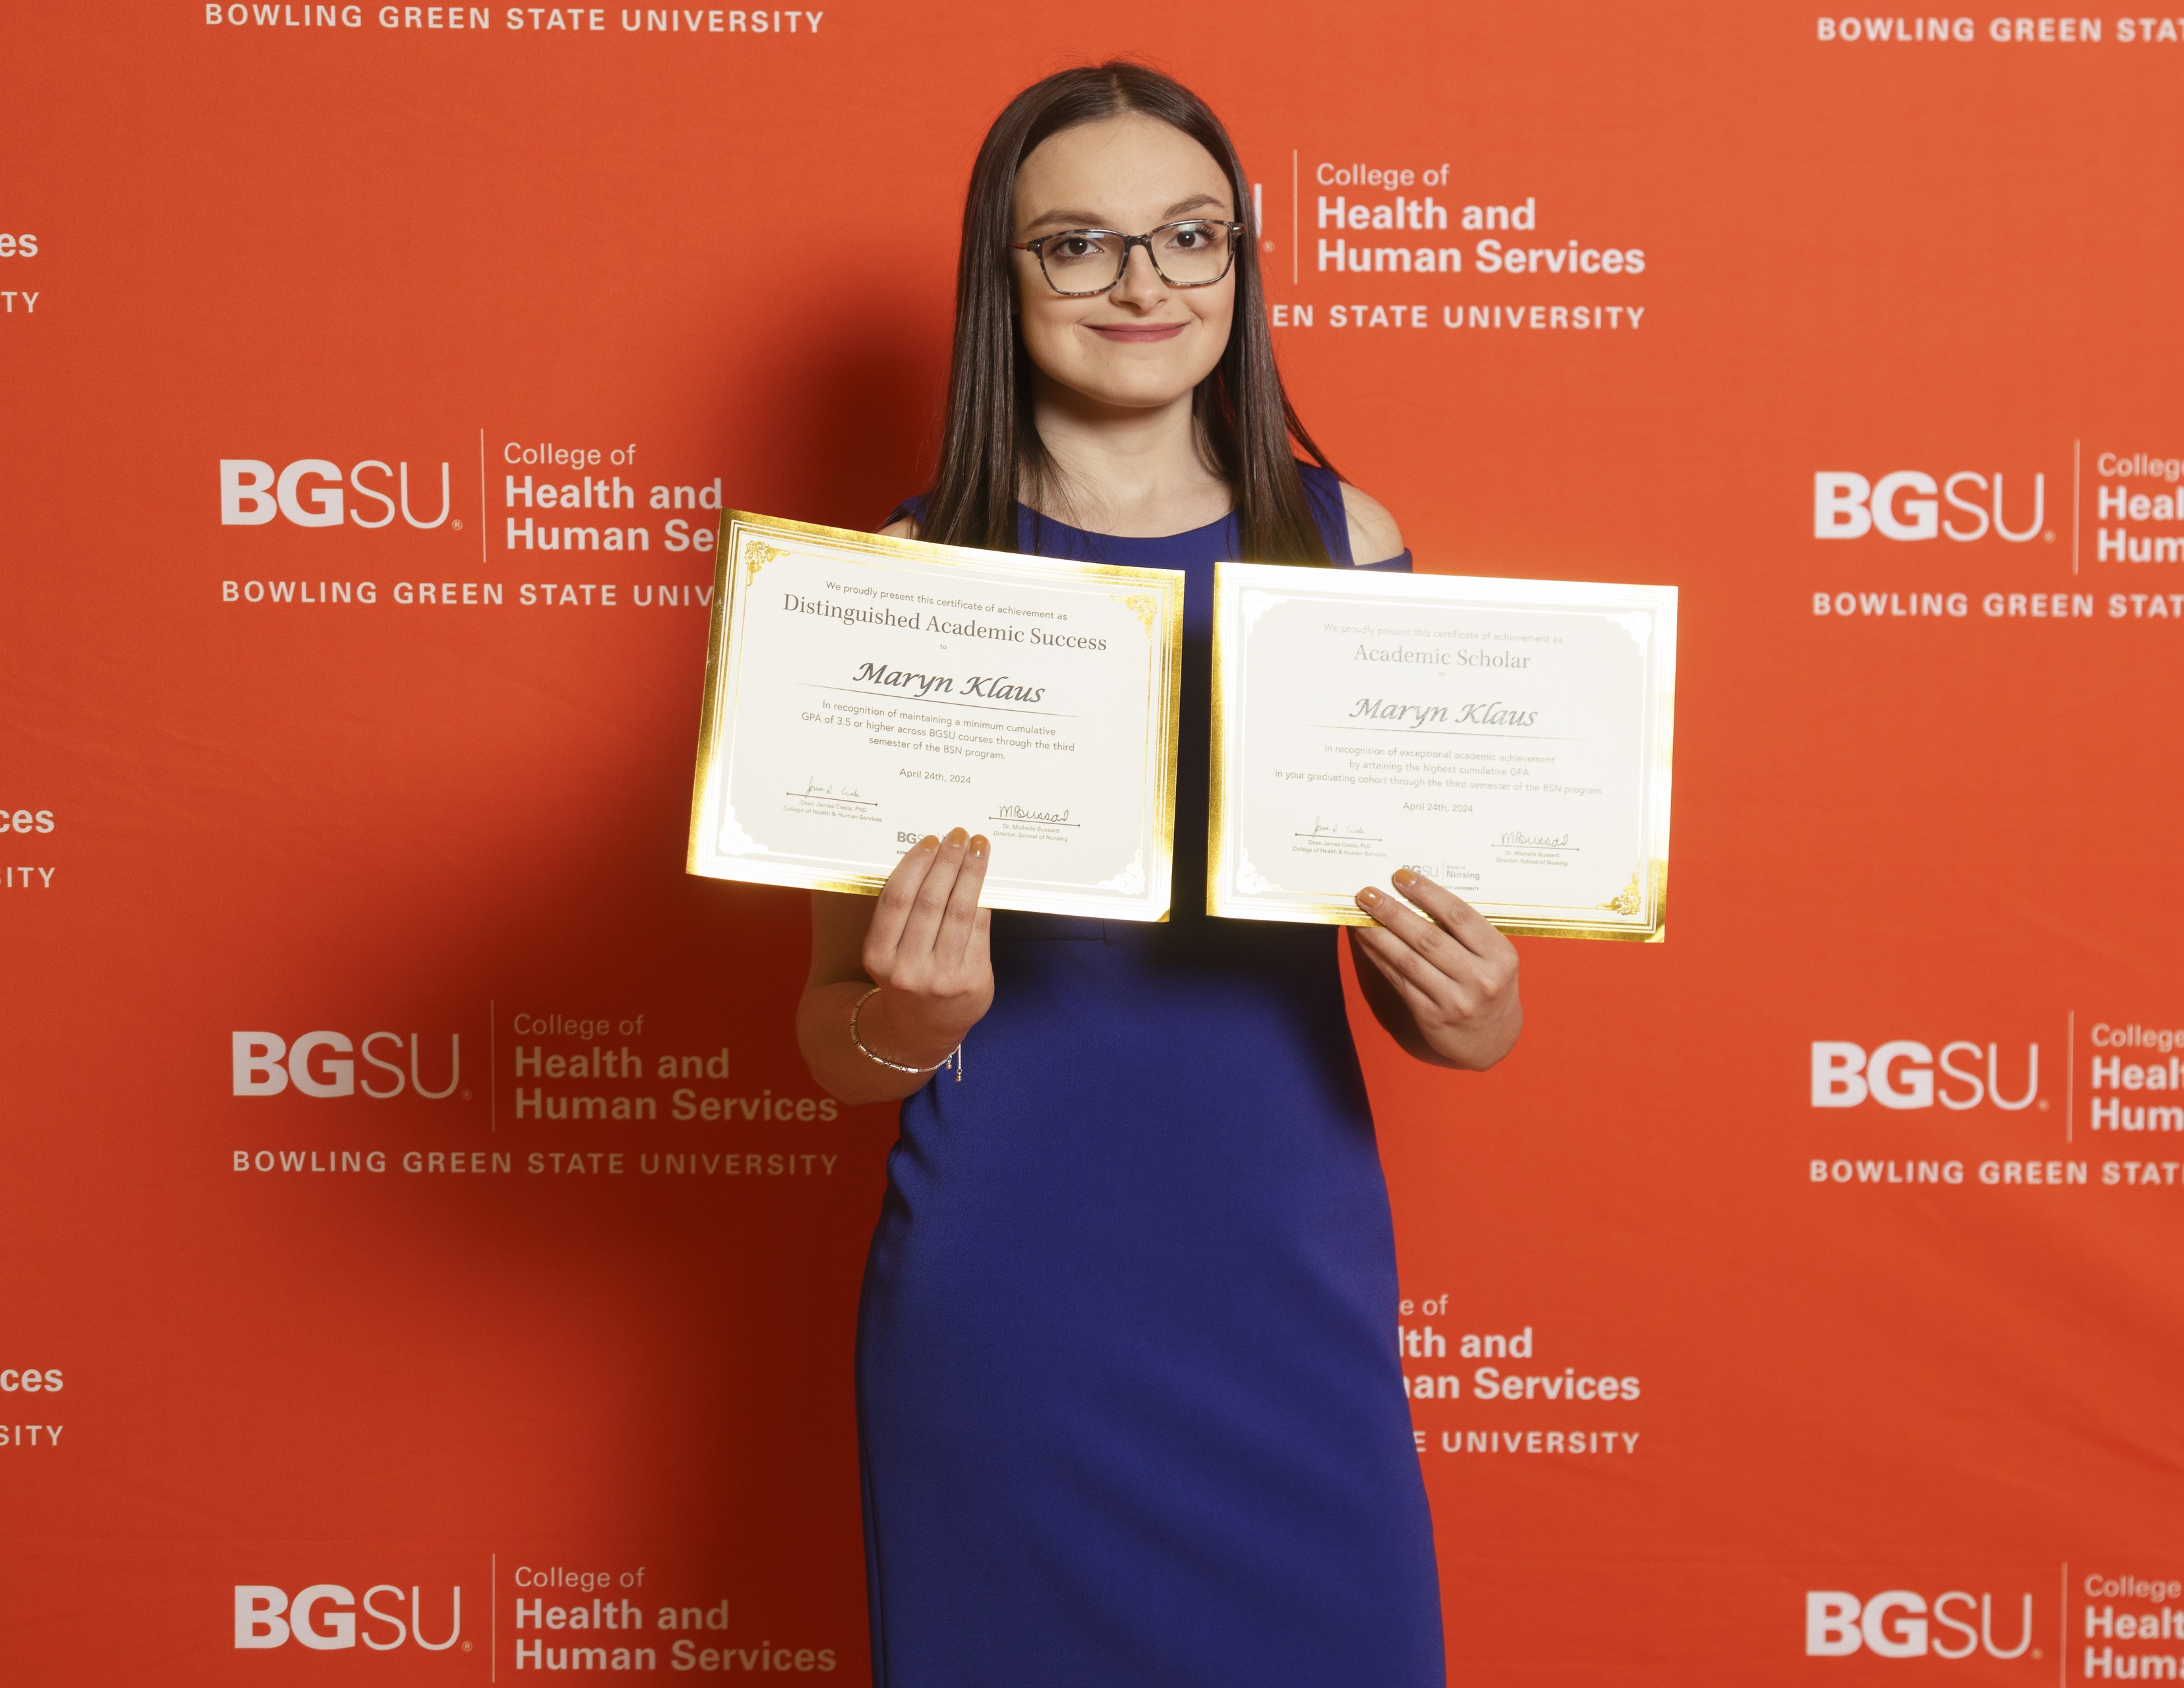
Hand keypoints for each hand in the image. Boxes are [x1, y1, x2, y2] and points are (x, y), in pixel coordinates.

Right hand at [855, 828, 994, 1069]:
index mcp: (878, 956)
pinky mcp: (970, 981)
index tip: (931, 840)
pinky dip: (983, 900)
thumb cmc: (906, 975)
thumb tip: (936, 858)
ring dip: (971, 873)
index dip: (915, 865)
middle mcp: (907, 969)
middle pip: (930, 901)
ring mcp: (941, 977)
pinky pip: (979, 930)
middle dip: (948, 862)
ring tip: (978, 848)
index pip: (897, 899)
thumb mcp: (888, 951)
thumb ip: (904, 914)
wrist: (922, 1028)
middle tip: (959, 835)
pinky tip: (986, 881)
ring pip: (959, 911)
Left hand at [1348, 869, 1521, 1069]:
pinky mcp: (1433, 1017)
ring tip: (1360, 914)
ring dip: (1379, 934)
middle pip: (1428, 937)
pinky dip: (1380, 957)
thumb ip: (1465, 933)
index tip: (1400, 877)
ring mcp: (1456, 1000)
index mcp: (1500, 955)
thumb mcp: (1493, 958)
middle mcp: (1480, 978)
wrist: (1493, 1040)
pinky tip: (1366, 941)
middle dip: (1393, 912)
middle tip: (1368, 893)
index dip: (1427, 893)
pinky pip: (1400, 980)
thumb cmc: (1490, 987)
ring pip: (1409, 959)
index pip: (1459, 916)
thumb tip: (1414, 896)